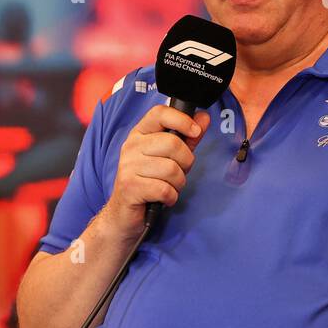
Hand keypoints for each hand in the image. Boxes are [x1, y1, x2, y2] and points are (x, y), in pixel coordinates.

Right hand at [104, 105, 210, 237]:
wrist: (123, 213)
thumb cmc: (148, 182)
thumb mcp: (169, 157)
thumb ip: (187, 138)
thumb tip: (204, 117)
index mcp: (139, 134)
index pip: (160, 113)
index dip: (182, 119)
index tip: (195, 131)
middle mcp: (131, 146)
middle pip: (172, 144)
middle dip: (185, 162)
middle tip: (178, 172)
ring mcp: (128, 166)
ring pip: (171, 169)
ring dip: (178, 183)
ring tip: (168, 187)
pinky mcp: (130, 187)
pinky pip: (165, 189)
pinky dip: (171, 197)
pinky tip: (163, 198)